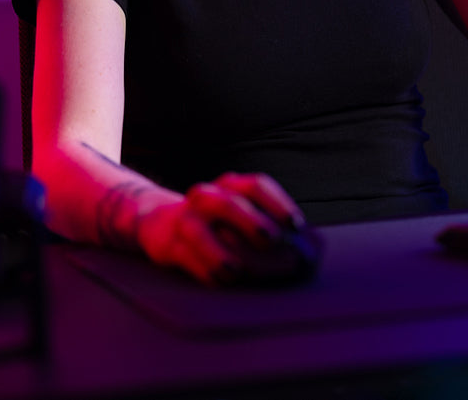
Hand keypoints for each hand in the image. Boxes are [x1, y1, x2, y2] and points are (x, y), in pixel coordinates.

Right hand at [134, 172, 305, 285]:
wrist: (160, 223)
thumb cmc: (217, 223)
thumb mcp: (239, 215)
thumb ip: (267, 226)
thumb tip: (307, 250)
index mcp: (231, 186)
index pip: (256, 186)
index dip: (277, 203)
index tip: (295, 224)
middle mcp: (207, 198)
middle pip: (228, 203)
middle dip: (251, 221)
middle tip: (271, 240)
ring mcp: (185, 220)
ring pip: (198, 231)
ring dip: (218, 251)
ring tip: (236, 271)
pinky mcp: (168, 245)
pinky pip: (184, 257)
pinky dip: (203, 270)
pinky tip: (219, 282)